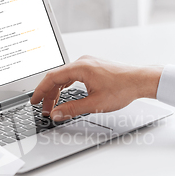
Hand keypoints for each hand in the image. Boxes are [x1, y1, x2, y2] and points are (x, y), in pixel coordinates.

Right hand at [30, 55, 162, 120]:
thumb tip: (57, 114)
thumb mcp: (94, 104)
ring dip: (57, 91)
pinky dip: (66, 85)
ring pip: (64, 76)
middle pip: (57, 77)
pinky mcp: (93, 66)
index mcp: (80, 67)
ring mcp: (88, 63)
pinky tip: (64, 93)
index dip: (40, 91)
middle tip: (44, 109)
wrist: (140, 80)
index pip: (52, 78)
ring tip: (53, 105)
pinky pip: (73, 75)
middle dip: (48, 94)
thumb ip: (72, 109)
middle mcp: (82, 62)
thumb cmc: (123, 88)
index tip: (34, 101)